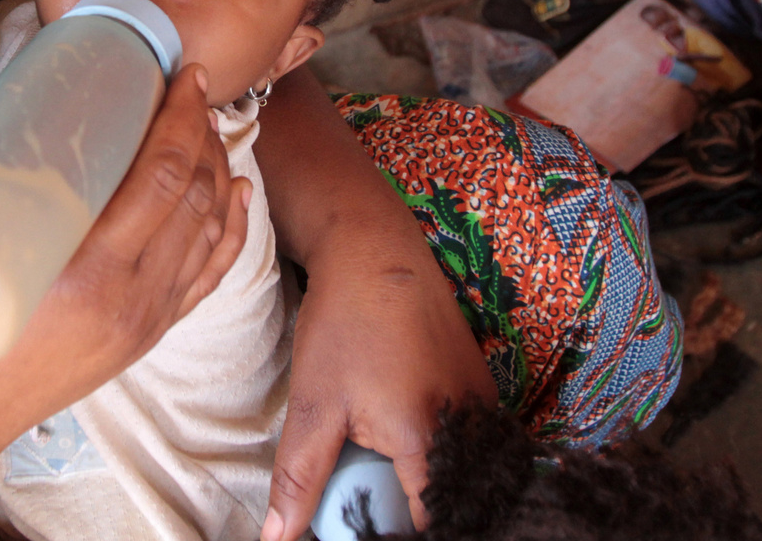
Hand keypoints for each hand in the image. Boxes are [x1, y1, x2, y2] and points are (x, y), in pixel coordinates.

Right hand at [0, 64, 251, 427]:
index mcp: (85, 274)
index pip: (159, 181)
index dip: (180, 121)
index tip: (183, 76)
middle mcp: (129, 300)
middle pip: (192, 200)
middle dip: (201, 136)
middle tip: (193, 90)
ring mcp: (146, 321)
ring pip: (209, 233)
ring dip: (217, 172)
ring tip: (208, 126)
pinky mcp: (151, 334)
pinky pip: (209, 276)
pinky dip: (231, 229)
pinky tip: (239, 192)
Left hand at [265, 239, 495, 537]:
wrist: (376, 250)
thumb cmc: (344, 322)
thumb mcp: (314, 404)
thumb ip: (300, 478)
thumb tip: (277, 539)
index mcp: (430, 440)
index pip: (428, 523)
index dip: (393, 532)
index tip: (365, 524)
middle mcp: (471, 427)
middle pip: (450, 500)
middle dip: (411, 508)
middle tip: (369, 496)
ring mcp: (484, 405)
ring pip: (461, 472)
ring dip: (426, 480)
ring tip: (383, 467)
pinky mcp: (483, 387)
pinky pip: (468, 442)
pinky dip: (438, 452)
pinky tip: (403, 437)